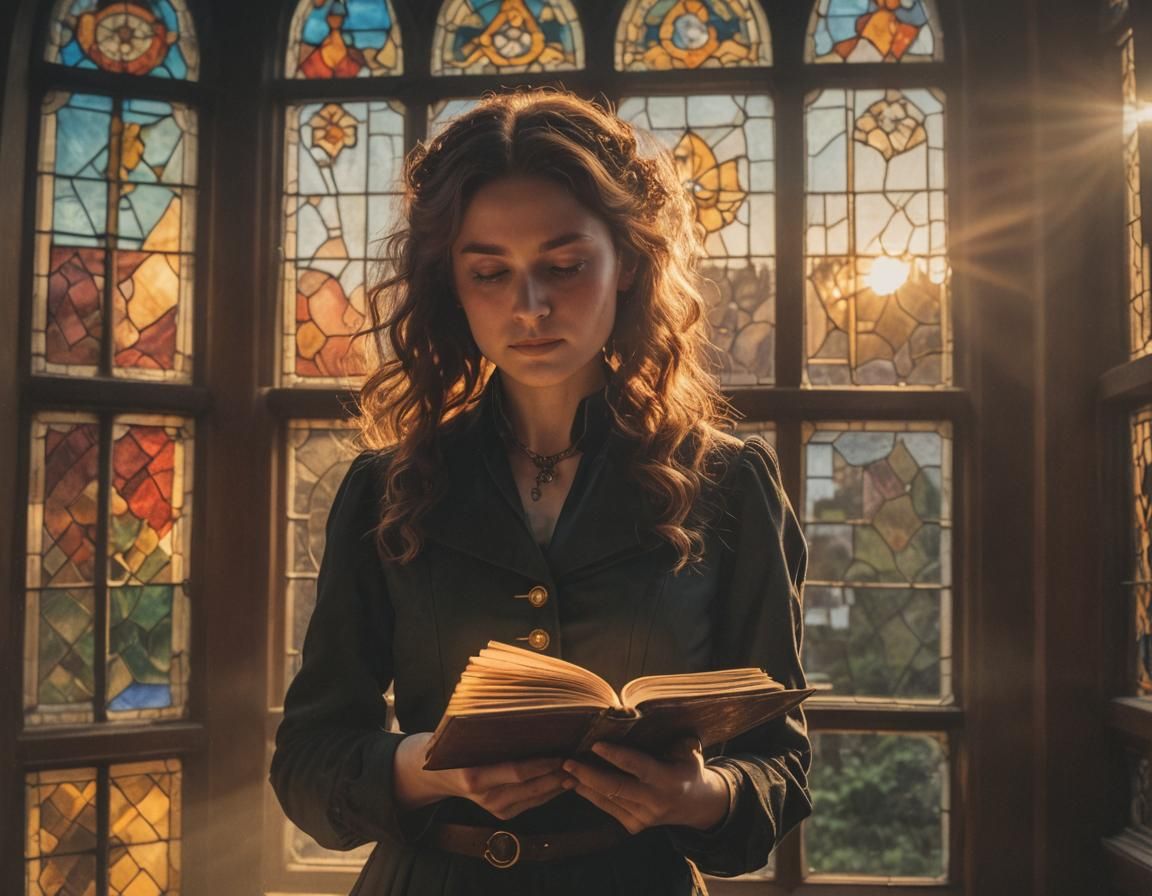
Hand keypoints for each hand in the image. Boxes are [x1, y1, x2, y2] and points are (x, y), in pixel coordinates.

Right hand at [394, 732, 569, 819]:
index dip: (543, 763)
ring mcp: (494, 809)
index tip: (563, 751)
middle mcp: (485, 797)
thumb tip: (520, 700)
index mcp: (474, 776)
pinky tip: (566, 776)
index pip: (516, 771)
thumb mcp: (464, 733)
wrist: (436, 775)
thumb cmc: (455, 745)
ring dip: (560, 782)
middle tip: (581, 757)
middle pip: (532, 786)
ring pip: (537, 797)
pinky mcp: (503, 815)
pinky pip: (534, 803)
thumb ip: (487, 723)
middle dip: (559, 773)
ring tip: (580, 766)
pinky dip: (552, 790)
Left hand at [562, 737, 731, 833]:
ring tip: (564, 771)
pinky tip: (576, 783)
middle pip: (616, 787)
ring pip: (608, 799)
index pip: (638, 767)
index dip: (616, 756)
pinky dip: (590, 795)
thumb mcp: (687, 750)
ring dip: (584, 785)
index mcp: (669, 780)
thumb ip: (670, 735)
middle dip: (589, 774)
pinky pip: (608, 808)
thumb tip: (642, 714)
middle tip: (568, 761)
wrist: (696, 806)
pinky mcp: (634, 826)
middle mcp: (655, 801)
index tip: (596, 744)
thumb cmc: (688, 768)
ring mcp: (643, 817)